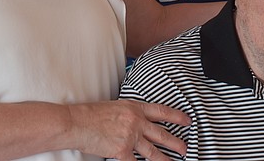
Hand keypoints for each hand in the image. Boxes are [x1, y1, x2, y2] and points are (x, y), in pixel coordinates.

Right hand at [70, 100, 188, 160]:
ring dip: (165, 159)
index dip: (176, 116)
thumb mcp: (116, 107)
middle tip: (185, 148)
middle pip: (161, 134)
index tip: (187, 121)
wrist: (77, 122)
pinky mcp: (122, 151)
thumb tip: (138, 121)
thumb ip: (130, 114)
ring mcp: (130, 137)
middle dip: (176, 142)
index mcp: (135, 108)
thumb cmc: (91, 114)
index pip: (161, 112)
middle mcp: (136, 122)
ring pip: (153, 151)